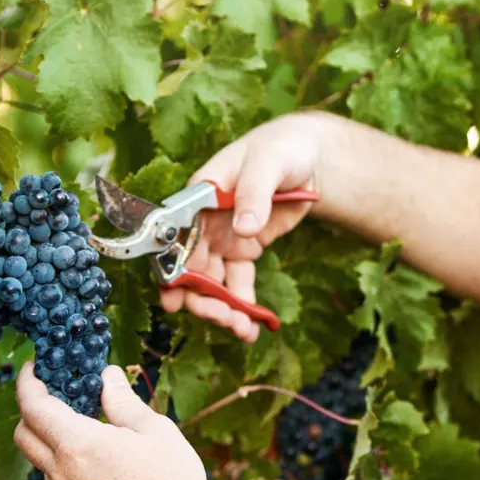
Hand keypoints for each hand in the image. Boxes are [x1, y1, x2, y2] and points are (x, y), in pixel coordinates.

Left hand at [13, 364, 216, 479]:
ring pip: (45, 468)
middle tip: (53, 400)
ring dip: (54, 448)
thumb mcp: (156, 431)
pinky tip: (104, 479)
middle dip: (30, 413)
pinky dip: (72, 478)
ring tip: (90, 441)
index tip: (32, 369)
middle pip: (24, 438)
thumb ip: (123, 402)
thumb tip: (107, 376)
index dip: (27, 382)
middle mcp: (61, 476)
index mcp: (78, 445)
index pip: (33, 407)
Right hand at [160, 113, 334, 342]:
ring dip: (222, 309)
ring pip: (213, 282)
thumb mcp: (267, 164)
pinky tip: (252, 327)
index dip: (170, 271)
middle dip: (201, 299)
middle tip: (222, 319)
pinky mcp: (245, 250)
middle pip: (190, 269)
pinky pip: (239, 283)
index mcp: (198, 198)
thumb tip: (243, 228)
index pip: (173, 238)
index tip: (174, 301)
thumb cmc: (281, 149)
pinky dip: (243, 305)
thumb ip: (253, 193)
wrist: (309, 156)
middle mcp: (204, 222)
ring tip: (242, 330)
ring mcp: (224, 238)